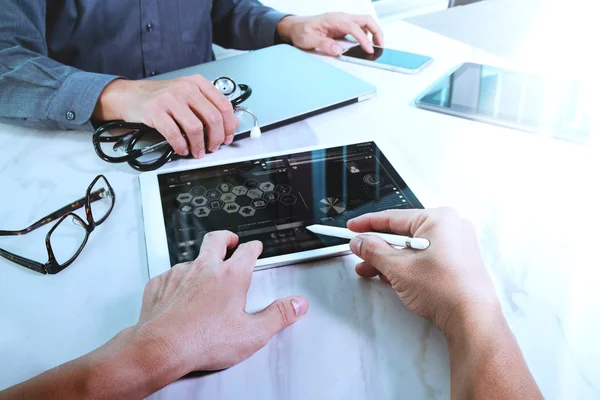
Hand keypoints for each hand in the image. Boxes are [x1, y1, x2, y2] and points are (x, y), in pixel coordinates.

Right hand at [93, 76, 238, 157]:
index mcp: (197, 83)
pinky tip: (182, 149)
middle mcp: (185, 88)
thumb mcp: (189, 96)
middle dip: (216, 138)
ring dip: (199, 145)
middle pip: (212, 118)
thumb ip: (210, 107)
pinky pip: (174, 133)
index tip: (228, 137)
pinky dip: (181, 146)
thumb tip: (231, 123)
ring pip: (195, 127)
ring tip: (197, 151)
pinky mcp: (156, 111)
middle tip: (213, 147)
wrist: (131, 95)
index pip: (224, 105)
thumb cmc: (161, 97)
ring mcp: (170, 99)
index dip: (229, 126)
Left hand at [133, 231, 308, 376]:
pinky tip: (180, 293)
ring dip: (201, 262)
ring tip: (204, 274)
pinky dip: (178, 280)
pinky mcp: (160, 284)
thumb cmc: (203, 341)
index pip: (247, 251)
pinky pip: (170, 275)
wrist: (162, 348)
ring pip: (192, 259)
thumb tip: (297, 305)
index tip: (255, 247)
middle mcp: (204, 268)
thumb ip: (279, 316)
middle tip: (230, 240)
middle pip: (216, 240)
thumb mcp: (252, 334)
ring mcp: (180, 274)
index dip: (253, 247)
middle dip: (226, 237)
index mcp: (231, 276)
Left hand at [277, 12, 383, 56]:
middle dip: (376, 31)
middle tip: (380, 46)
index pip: (354, 27)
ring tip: (375, 46)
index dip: (364, 39)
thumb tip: (338, 50)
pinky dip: (366, 34)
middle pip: (366, 20)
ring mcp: (343, 21)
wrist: (295, 27)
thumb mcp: (309, 40)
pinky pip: (359, 28)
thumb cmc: (301, 31)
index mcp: (334, 19)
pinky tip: (365, 44)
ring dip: (373, 32)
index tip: (369, 50)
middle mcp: (341, 17)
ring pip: (364, 22)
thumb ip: (324, 44)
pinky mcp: (343, 26)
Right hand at [347, 208, 499, 335]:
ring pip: (413, 247)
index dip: (368, 224)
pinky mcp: (459, 261)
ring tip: (369, 271)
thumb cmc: (443, 289)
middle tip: (358, 253)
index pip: (394, 217)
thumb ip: (373, 251)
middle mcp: (451, 226)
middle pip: (403, 233)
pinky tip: (389, 276)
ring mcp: (457, 244)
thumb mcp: (398, 267)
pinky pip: (426, 256)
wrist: (472, 318)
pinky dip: (407, 265)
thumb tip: (359, 242)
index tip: (351, 228)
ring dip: (389, 259)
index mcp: (438, 218)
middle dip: (378, 247)